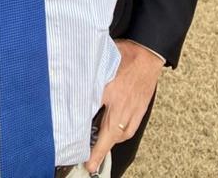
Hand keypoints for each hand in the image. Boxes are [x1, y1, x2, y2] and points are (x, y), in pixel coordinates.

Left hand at [86, 39, 163, 173]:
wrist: (148, 52)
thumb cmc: (125, 54)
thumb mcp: (99, 62)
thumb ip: (86, 76)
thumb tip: (69, 80)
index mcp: (110, 93)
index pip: (96, 120)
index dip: (91, 142)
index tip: (87, 160)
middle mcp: (123, 105)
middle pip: (110, 135)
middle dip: (100, 152)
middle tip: (92, 164)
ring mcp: (134, 108)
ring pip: (122, 133)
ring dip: (110, 143)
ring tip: (100, 149)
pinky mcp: (141, 108)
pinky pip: (131, 127)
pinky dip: (123, 134)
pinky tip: (116, 134)